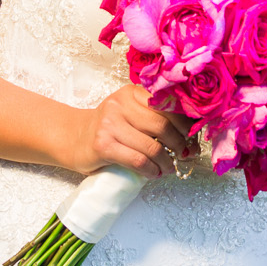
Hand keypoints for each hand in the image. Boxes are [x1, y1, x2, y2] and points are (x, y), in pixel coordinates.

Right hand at [65, 84, 193, 178]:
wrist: (74, 138)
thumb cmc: (109, 128)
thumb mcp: (130, 113)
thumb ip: (155, 118)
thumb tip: (191, 139)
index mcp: (131, 92)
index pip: (168, 106)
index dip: (185, 124)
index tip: (192, 138)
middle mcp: (120, 104)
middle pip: (163, 126)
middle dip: (179, 145)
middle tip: (184, 155)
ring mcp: (109, 125)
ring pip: (152, 147)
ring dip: (166, 162)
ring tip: (168, 168)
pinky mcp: (103, 145)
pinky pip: (138, 160)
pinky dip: (151, 170)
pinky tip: (154, 173)